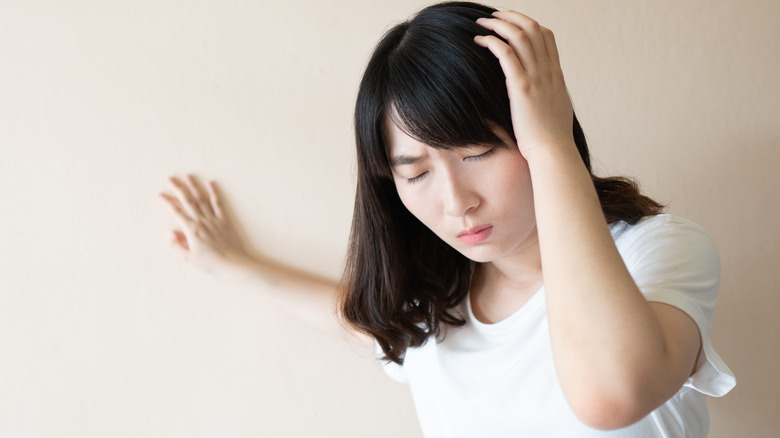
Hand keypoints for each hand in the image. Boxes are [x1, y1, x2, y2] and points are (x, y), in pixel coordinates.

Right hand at [158, 174, 255, 280]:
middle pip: (188, 201)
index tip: (160, 194)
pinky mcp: (224, 220)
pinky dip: (214, 193)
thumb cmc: (211, 264)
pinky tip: (210, 183)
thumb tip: (169, 233)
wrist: (233, 264)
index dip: (167, 202)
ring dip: (194, 186)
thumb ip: (177, 245)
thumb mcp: (189, 258)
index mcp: (192, 230)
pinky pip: (218, 204)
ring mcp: (214, 219)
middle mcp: (202, 221)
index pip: (177, 212)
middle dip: (178, 188)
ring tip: (188, 175)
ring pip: (202, 199)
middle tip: (170, 178)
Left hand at [475, 11, 574, 158]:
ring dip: (499, 24)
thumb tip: (541, 96)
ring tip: (482, 23)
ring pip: (519, 35)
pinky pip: (506, 54)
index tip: (511, 24)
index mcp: (556, 74)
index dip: (528, 24)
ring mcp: (536, 77)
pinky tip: (480, 41)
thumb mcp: (555, 110)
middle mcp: (548, 70)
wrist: (553, 151)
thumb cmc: (551, 138)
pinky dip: (493, 41)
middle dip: (511, 17)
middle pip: (533, 28)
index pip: (546, 36)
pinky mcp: (521, 87)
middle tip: (493, 16)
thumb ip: (549, 96)